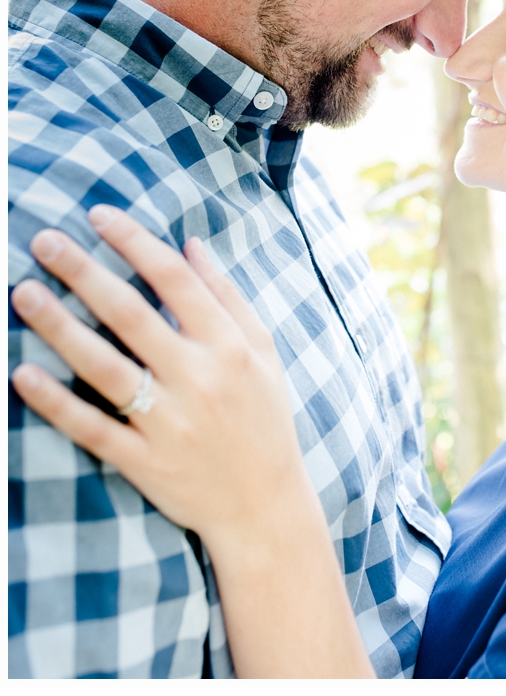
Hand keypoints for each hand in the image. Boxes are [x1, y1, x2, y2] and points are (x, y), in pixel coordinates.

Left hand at [10, 205, 314, 550]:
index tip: (98, 216)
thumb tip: (191, 245)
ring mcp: (169, 421)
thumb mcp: (263, 353)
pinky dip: (56, 402)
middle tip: (43, 240)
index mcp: (230, 346)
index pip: (176, 280)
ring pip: (104, 366)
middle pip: (132, 314)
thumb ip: (228, 298)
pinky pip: (92, 426)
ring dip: (59, 327)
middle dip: (85, 272)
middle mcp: (200, 378)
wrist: (266, 506)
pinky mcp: (144, 461)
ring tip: (23, 293)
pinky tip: (23, 374)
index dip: (135, 243)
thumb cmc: (264, 420)